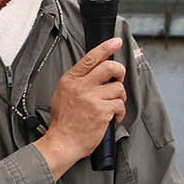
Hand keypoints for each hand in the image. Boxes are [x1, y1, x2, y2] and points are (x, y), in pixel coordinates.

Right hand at [36, 38, 127, 179]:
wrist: (62, 142)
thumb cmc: (65, 121)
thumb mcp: (64, 94)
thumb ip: (79, 82)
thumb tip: (97, 72)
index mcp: (70, 80)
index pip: (90, 58)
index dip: (106, 48)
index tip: (116, 41)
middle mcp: (80, 86)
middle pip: (110, 67)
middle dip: (120, 72)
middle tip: (119, 80)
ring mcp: (91, 98)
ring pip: (118, 88)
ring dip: (120, 98)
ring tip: (112, 107)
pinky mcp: (101, 111)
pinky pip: (120, 105)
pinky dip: (120, 112)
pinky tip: (113, 118)